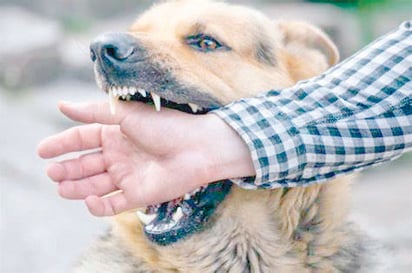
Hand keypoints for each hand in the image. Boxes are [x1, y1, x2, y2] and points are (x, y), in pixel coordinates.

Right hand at [37, 101, 253, 216]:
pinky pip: (113, 204)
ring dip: (76, 187)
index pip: (82, 139)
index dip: (61, 144)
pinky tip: (88, 199)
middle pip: (85, 164)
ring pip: (95, 184)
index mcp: (115, 133)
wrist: (198, 147)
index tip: (41, 151)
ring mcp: (128, 176)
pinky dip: (98, 205)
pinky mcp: (138, 195)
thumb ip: (94, 113)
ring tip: (60, 187)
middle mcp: (119, 155)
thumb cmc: (165, 125)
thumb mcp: (126, 114)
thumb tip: (61, 105)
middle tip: (51, 172)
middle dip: (67, 168)